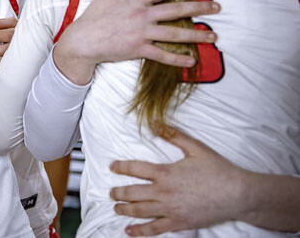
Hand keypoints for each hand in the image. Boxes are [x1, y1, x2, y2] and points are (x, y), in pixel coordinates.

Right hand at [53, 0, 219, 83]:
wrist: (83, 41)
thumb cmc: (92, 18)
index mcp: (135, 1)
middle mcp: (143, 16)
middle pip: (176, 9)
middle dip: (199, 7)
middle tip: (217, 7)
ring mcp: (142, 33)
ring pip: (175, 33)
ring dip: (196, 35)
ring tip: (213, 36)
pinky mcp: (139, 49)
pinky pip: (162, 54)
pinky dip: (177, 58)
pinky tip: (191, 60)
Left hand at [110, 126, 244, 235]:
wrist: (238, 194)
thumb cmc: (217, 170)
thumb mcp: (195, 148)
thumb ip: (173, 134)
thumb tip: (154, 122)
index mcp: (165, 172)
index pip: (135, 168)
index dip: (120, 167)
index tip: (112, 167)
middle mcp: (164, 192)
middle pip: (133, 192)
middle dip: (118, 192)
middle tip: (111, 192)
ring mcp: (170, 209)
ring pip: (140, 211)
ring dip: (124, 210)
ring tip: (116, 208)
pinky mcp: (179, 223)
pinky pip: (155, 228)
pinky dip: (140, 230)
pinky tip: (129, 231)